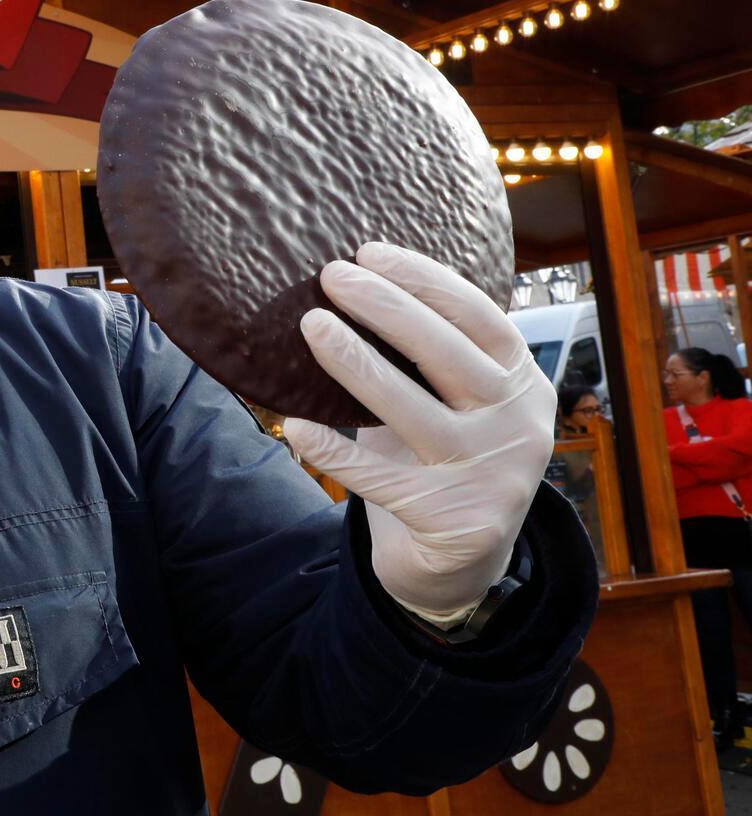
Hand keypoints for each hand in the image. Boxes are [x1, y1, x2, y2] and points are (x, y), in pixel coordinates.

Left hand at [280, 242, 553, 624]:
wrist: (461, 563)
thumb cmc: (442, 458)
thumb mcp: (454, 403)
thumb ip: (427, 357)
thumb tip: (357, 283)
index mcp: (521, 383)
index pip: (480, 318)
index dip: (425, 280)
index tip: (369, 252)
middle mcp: (517, 426)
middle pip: (446, 354)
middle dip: (385, 308)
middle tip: (331, 276)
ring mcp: (490, 476)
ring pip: (412, 411)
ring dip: (355, 364)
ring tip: (311, 325)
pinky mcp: (456, 523)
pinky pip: (380, 479)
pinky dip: (333, 451)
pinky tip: (294, 427)